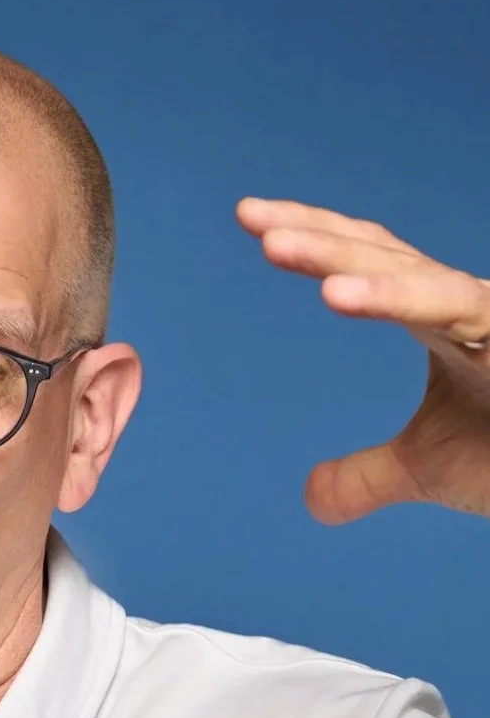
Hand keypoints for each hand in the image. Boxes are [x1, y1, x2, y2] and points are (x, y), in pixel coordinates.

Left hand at [236, 197, 489, 524]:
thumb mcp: (430, 470)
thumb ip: (368, 476)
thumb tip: (310, 496)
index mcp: (445, 315)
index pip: (372, 261)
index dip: (317, 238)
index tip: (250, 220)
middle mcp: (475, 306)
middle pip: (391, 259)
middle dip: (325, 240)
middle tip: (255, 222)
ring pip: (435, 286)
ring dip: (373, 278)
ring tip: (306, 272)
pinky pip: (474, 316)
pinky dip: (417, 307)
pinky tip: (356, 301)